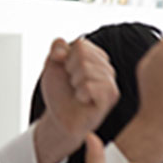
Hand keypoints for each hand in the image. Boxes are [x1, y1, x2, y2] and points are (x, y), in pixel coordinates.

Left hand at [35, 38, 118, 162]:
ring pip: (87, 69)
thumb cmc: (60, 93)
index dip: (66, 58)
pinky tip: (83, 99)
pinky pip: (90, 86)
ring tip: (78, 93)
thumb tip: (63, 47)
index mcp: (96, 58)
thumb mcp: (52, 66)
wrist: (60, 118)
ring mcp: (110, 82)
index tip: (67, 72)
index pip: (81, 44)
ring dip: (75, 83)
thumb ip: (57, 49)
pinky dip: (80, 93)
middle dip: (70, 70)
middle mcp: (107, 68)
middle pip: (84, 55)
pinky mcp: (110, 97)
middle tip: (73, 84)